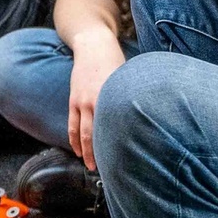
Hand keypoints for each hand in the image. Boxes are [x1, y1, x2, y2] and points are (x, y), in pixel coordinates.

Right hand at [67, 30, 125, 171]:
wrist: (93, 46)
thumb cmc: (116, 62)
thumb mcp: (128, 80)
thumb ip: (130, 100)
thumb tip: (145, 119)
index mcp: (111, 98)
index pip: (114, 128)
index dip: (117, 146)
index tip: (124, 161)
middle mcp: (94, 102)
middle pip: (95, 136)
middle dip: (99, 155)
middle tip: (106, 171)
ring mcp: (81, 102)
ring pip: (81, 133)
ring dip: (85, 151)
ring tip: (90, 166)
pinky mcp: (73, 101)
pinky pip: (72, 125)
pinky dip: (74, 139)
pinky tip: (78, 151)